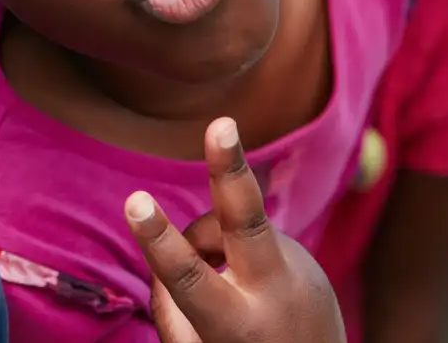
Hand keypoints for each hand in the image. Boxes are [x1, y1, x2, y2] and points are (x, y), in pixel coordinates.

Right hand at [123, 118, 344, 342]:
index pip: (189, 277)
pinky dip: (238, 254)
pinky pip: (254, 239)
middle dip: (229, 168)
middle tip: (222, 123)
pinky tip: (251, 285)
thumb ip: (171, 304)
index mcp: (237, 326)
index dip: (157, 237)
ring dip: (213, 246)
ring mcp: (302, 273)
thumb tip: (167, 245)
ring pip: (231, 229)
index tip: (135, 200)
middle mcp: (274, 295)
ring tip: (226, 290)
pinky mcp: (312, 261)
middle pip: (247, 221)